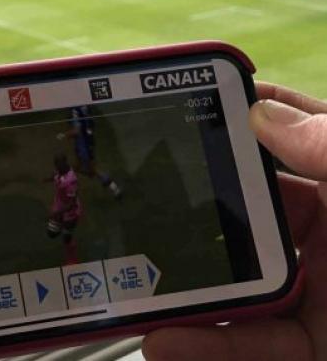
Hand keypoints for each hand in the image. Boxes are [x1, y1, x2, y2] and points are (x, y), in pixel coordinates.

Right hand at [143, 82, 326, 360]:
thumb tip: (263, 113)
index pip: (289, 136)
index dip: (237, 115)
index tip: (180, 102)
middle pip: (244, 212)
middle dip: (188, 207)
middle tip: (133, 197)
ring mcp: (318, 295)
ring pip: (235, 286)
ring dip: (181, 287)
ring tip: (129, 281)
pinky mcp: (312, 350)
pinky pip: (250, 348)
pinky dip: (205, 347)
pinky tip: (165, 342)